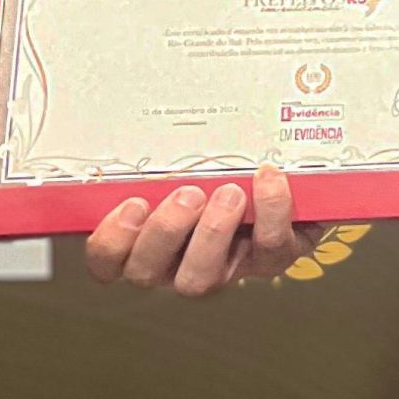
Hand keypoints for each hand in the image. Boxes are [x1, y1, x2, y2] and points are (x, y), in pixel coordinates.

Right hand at [85, 163, 320, 295]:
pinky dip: (271, 210)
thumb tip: (136, 121)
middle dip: (164, 232)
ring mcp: (222, 269)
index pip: (107, 262)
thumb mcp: (186, 160)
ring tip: (230, 192)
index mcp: (146, 240)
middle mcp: (176, 265)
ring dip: (212, 233)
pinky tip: (267, 179)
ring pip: (200, 277)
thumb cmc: (221, 169)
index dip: (111, 243)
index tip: (133, 205)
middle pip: (146, 273)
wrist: (291, 183)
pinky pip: (269, 249)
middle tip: (188, 194)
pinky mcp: (270, 260)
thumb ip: (162, 157)